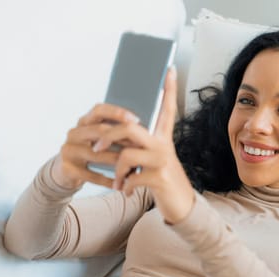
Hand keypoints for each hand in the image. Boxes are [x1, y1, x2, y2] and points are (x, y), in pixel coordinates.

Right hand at [52, 104, 140, 189]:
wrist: (66, 173)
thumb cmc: (92, 152)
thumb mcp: (100, 139)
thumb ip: (116, 132)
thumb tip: (144, 129)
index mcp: (84, 122)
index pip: (99, 110)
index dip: (117, 113)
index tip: (136, 120)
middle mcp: (74, 133)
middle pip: (98, 130)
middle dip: (121, 138)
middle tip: (139, 145)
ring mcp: (69, 151)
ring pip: (96, 154)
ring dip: (117, 161)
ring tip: (134, 166)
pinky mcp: (67, 169)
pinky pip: (91, 174)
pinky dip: (107, 179)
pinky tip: (120, 183)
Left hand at [91, 67, 195, 223]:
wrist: (181, 204)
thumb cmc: (162, 179)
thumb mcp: (153, 159)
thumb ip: (138, 145)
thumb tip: (113, 133)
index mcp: (163, 137)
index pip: (167, 108)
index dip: (168, 89)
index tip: (168, 69)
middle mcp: (164, 145)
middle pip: (130, 127)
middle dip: (107, 135)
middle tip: (97, 147)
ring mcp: (162, 161)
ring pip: (126, 155)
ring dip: (115, 170)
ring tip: (117, 181)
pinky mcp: (159, 178)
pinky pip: (130, 177)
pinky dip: (123, 186)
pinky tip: (126, 191)